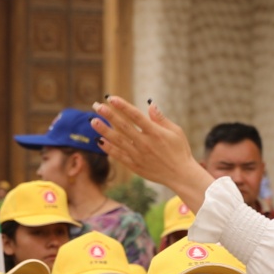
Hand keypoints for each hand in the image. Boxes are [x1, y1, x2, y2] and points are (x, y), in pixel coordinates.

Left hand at [92, 97, 213, 211]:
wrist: (180, 175)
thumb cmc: (179, 150)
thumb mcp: (175, 131)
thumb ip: (160, 118)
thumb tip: (150, 104)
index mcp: (155, 132)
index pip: (135, 115)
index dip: (122, 106)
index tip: (111, 98)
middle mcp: (145, 143)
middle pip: (123, 126)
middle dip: (108, 115)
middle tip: (96, 106)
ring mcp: (138, 155)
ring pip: (117, 140)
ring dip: (104, 130)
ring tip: (93, 121)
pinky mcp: (135, 165)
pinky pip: (118, 155)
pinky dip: (108, 148)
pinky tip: (99, 140)